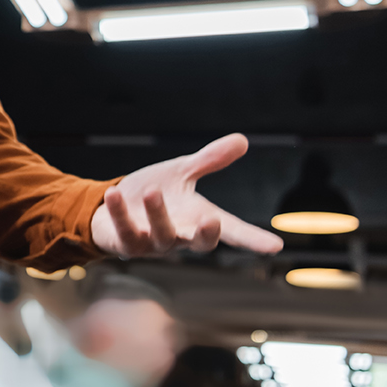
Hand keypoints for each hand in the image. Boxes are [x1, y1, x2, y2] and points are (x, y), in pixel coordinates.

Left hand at [90, 133, 282, 257]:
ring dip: (158, 215)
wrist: (112, 208)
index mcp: (199, 220)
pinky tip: (114, 193)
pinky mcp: (125, 244)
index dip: (252, 239)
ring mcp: (153, 244)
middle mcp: (180, 237)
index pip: (232, 231)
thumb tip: (243, 140)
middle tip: (212, 221)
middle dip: (206, 235)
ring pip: (161, 235)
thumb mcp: (182, 173)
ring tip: (152, 192)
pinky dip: (119, 213)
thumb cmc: (154, 194)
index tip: (275, 246)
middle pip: (200, 244)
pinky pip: (124, 231)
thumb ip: (209, 160)